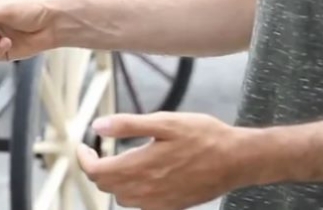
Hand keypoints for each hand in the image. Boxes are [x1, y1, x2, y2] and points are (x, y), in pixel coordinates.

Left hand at [77, 112, 251, 208]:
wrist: (238, 159)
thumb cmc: (204, 136)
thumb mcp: (164, 121)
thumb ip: (128, 125)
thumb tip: (97, 126)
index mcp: (141, 166)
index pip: (96, 172)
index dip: (84, 158)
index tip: (84, 146)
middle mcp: (147, 189)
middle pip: (106, 186)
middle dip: (97, 168)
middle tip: (99, 151)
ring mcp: (159, 202)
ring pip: (121, 198)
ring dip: (114, 182)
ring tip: (119, 162)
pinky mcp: (171, 207)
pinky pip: (141, 206)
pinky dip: (132, 193)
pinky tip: (141, 176)